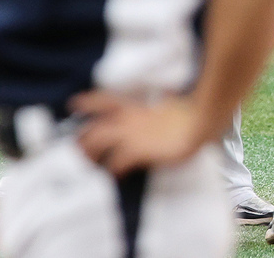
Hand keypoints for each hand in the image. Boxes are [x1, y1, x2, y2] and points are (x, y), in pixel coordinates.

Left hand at [72, 91, 204, 175]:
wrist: (201, 121)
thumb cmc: (191, 112)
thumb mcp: (173, 103)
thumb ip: (164, 101)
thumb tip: (167, 95)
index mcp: (136, 108)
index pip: (106, 101)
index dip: (88, 102)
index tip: (73, 103)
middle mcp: (129, 120)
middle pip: (95, 128)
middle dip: (81, 140)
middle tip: (74, 151)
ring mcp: (133, 135)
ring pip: (99, 143)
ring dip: (90, 156)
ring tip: (87, 168)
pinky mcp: (139, 151)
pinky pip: (117, 163)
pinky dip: (113, 170)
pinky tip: (114, 177)